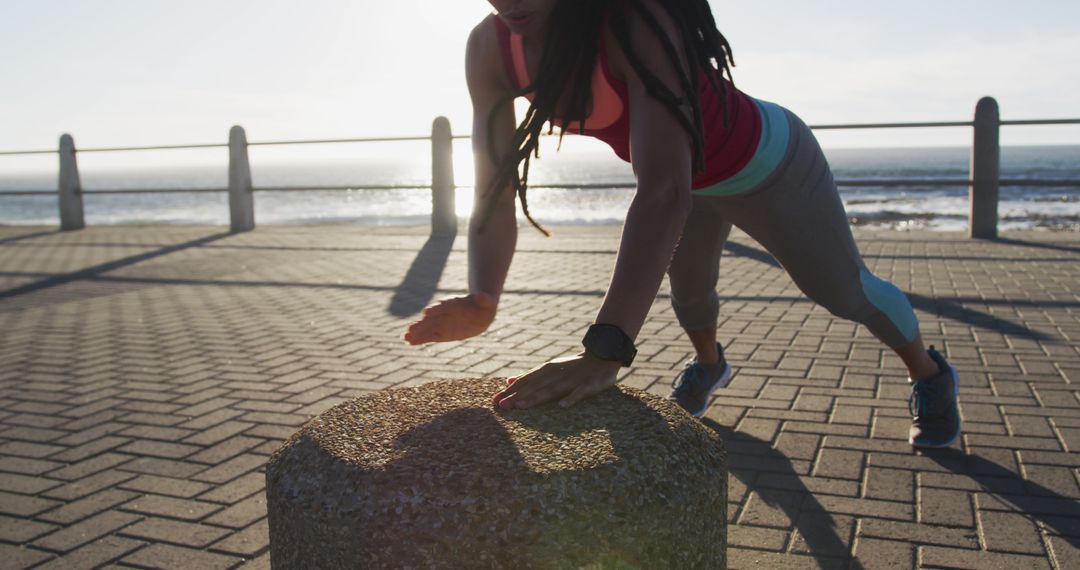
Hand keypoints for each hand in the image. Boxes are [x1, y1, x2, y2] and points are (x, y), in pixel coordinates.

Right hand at [403, 292, 496, 344]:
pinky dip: (420, 339)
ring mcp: (441, 323)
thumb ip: (483, 299)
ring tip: (405, 338)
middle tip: (410, 329)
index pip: (443, 306)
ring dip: (417, 333)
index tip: (427, 312)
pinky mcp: (441, 333)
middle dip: (421, 324)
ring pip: (428, 329)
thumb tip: (481, 296)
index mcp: (453, 304)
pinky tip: (409, 342)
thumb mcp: (486, 301)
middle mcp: (444, 313)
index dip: (436, 309)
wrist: (479, 312)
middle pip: (432, 319)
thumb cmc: (483, 305)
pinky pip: (429, 337)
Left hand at [493, 352, 621, 410]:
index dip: (511, 390)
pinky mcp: (589, 385)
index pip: (526, 380)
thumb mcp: (550, 368)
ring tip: (522, 405)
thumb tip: (507, 381)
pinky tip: (562, 406)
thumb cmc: (573, 367)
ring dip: (537, 397)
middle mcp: (557, 374)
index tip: (495, 400)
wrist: (602, 356)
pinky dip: (571, 398)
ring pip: (553, 389)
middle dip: (518, 396)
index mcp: (547, 370)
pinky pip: (580, 393)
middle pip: (535, 386)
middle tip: (502, 406)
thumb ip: (529, 376)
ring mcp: (573, 380)